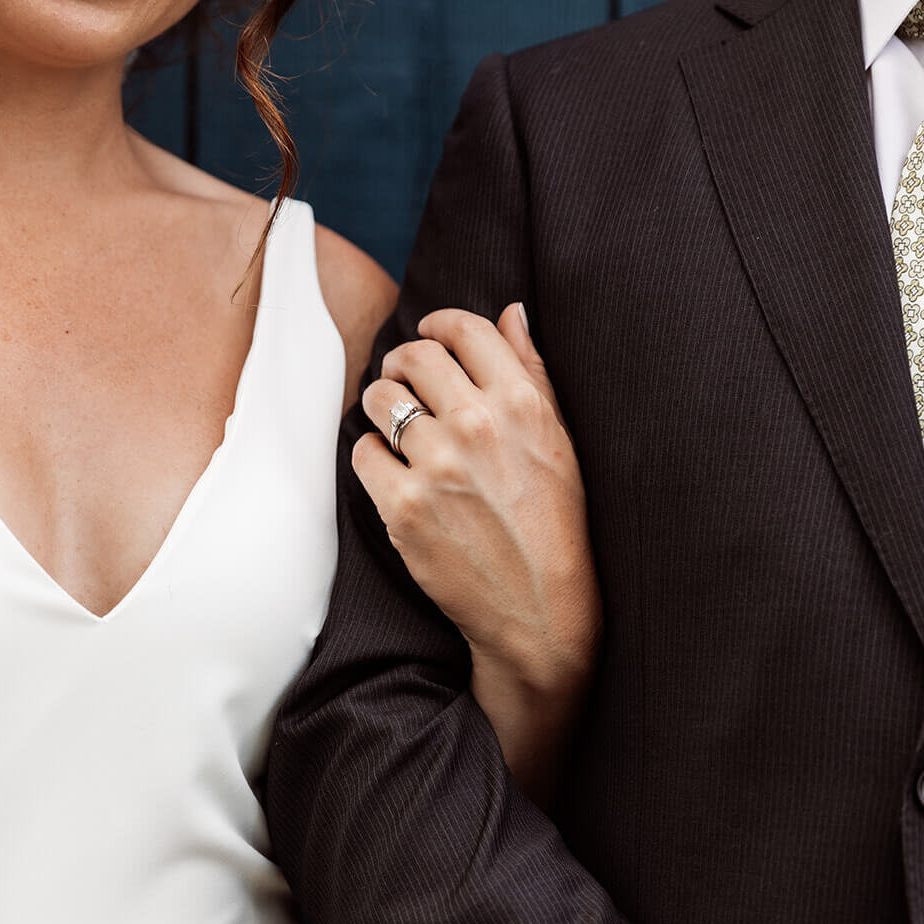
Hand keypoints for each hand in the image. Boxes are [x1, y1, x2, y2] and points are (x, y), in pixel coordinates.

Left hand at [355, 304, 601, 699]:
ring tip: (393, 428)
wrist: (539, 611)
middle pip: (413, 357)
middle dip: (401, 365)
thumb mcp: (560, 444)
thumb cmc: (555, 528)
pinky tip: (391, 474)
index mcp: (522, 404)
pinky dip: (371, 459)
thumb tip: (511, 313)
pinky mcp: (405, 507)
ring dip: (381, 407)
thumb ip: (532, 373)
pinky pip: (363, 453)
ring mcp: (438, 466)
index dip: (437, 326)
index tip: (429, 338)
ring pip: (380, 399)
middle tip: (401, 383)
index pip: (464, 329)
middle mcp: (478, 426)